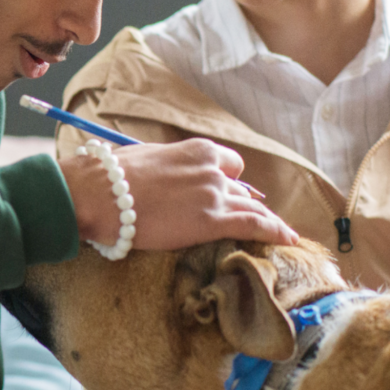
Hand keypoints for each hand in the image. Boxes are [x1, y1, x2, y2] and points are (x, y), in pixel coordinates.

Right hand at [60, 138, 297, 251]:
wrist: (100, 193)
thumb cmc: (112, 177)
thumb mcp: (148, 159)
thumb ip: (169, 165)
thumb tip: (165, 174)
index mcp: (197, 150)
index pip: (229, 165)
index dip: (229, 181)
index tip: (228, 192)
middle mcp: (212, 169)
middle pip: (242, 188)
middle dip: (244, 203)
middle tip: (247, 218)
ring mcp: (214, 194)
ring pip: (252, 207)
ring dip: (266, 220)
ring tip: (282, 234)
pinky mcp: (212, 221)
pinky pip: (255, 225)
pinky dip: (275, 231)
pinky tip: (288, 240)